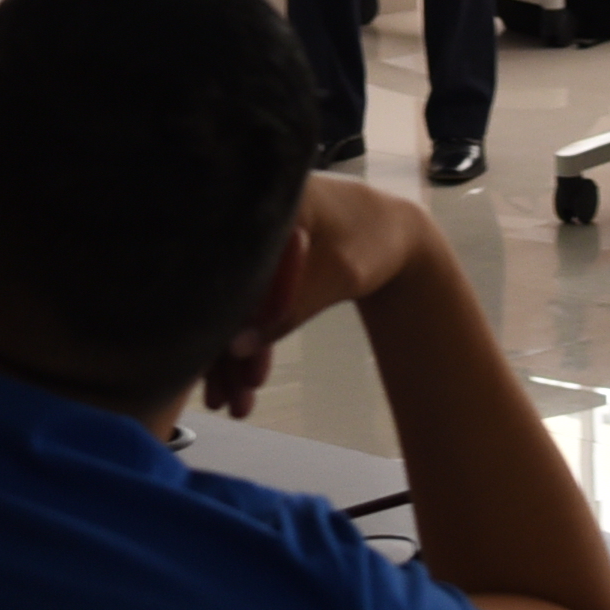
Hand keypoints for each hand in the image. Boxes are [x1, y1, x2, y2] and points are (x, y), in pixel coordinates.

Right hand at [199, 177, 439, 416]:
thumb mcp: (337, 273)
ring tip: (234, 404)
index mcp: (255, 204)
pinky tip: (246, 379)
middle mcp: (242, 220)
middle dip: (222, 353)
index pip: (220, 270)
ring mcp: (248, 243)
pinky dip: (250, 340)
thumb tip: (235, 348)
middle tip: (223, 404)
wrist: (396, 231)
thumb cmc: (373, 240)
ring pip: (234, 307)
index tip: (216, 371)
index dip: (214, 323)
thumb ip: (289, 309)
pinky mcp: (258, 263)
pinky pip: (248, 305)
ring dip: (234, 356)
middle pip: (222, 294)